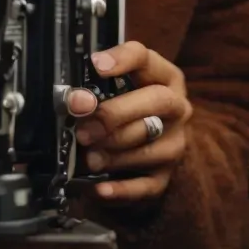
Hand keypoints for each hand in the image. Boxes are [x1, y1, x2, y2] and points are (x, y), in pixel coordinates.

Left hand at [64, 41, 192, 202]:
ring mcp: (174, 144)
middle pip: (157, 102)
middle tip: (85, 127)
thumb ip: (96, 86)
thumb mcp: (116, 88)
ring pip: (149, 147)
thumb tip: (72, 97)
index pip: (147, 59)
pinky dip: (120, 189)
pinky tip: (99, 188)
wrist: (147, 146)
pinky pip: (145, 186)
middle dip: (115, 114)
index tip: (96, 65)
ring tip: (88, 157)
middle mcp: (176, 109)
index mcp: (164, 78)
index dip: (122, 59)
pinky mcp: (165, 176)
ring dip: (113, 152)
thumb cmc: (126, 108)